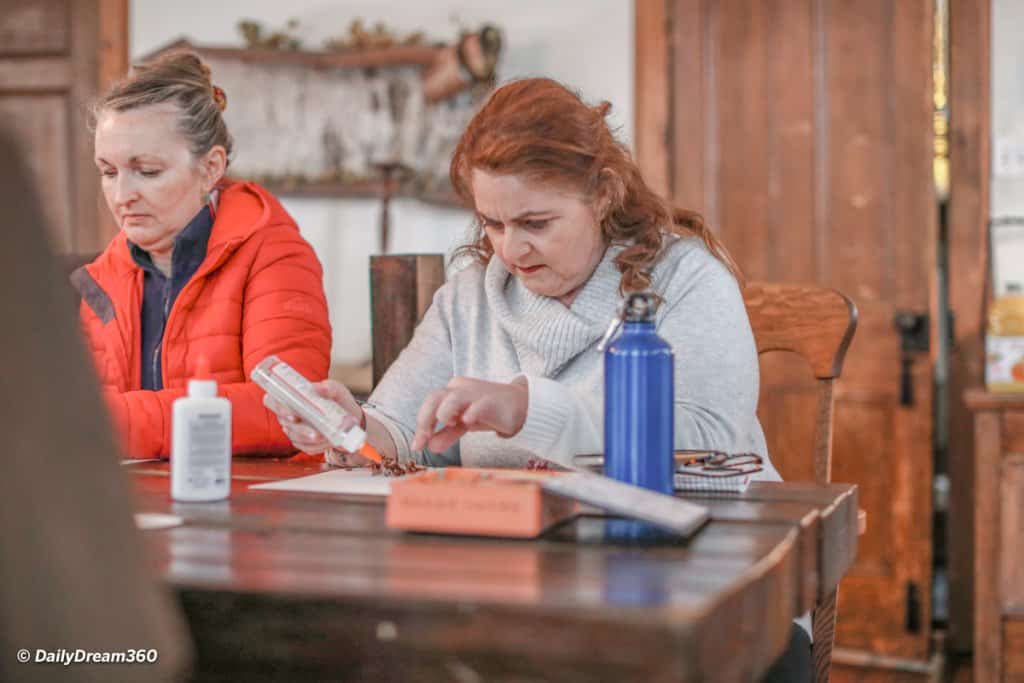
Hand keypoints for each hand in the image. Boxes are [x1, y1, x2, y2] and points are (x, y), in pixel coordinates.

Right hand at [262, 379, 365, 457]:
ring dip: (310, 439)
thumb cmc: (338, 400)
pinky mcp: (302, 443)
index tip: (292, 414)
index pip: (272, 400)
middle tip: (315, 433)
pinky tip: (327, 441)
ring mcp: (294, 429)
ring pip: (294, 437)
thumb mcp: (337, 390)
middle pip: (284, 422)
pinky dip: (317, 446)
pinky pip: (305, 447)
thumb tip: (318, 389)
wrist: (350, 418)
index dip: (278, 407)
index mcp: (291, 397)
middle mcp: (288, 414)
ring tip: (326, 437)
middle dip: (300, 429)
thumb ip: (329, 388)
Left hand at [410, 376, 527, 452]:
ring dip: (444, 413)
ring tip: (447, 424)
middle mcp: (459, 389)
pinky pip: (478, 405)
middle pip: (434, 398)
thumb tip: (430, 447)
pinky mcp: (492, 402)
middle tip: (424, 439)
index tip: (417, 446)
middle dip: (425, 420)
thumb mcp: (465, 423)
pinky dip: (471, 412)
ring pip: (452, 398)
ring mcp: (475, 393)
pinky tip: (467, 421)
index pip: (429, 404)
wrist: (521, 405)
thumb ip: (447, 434)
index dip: (421, 424)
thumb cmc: (489, 412)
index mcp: (451, 392)